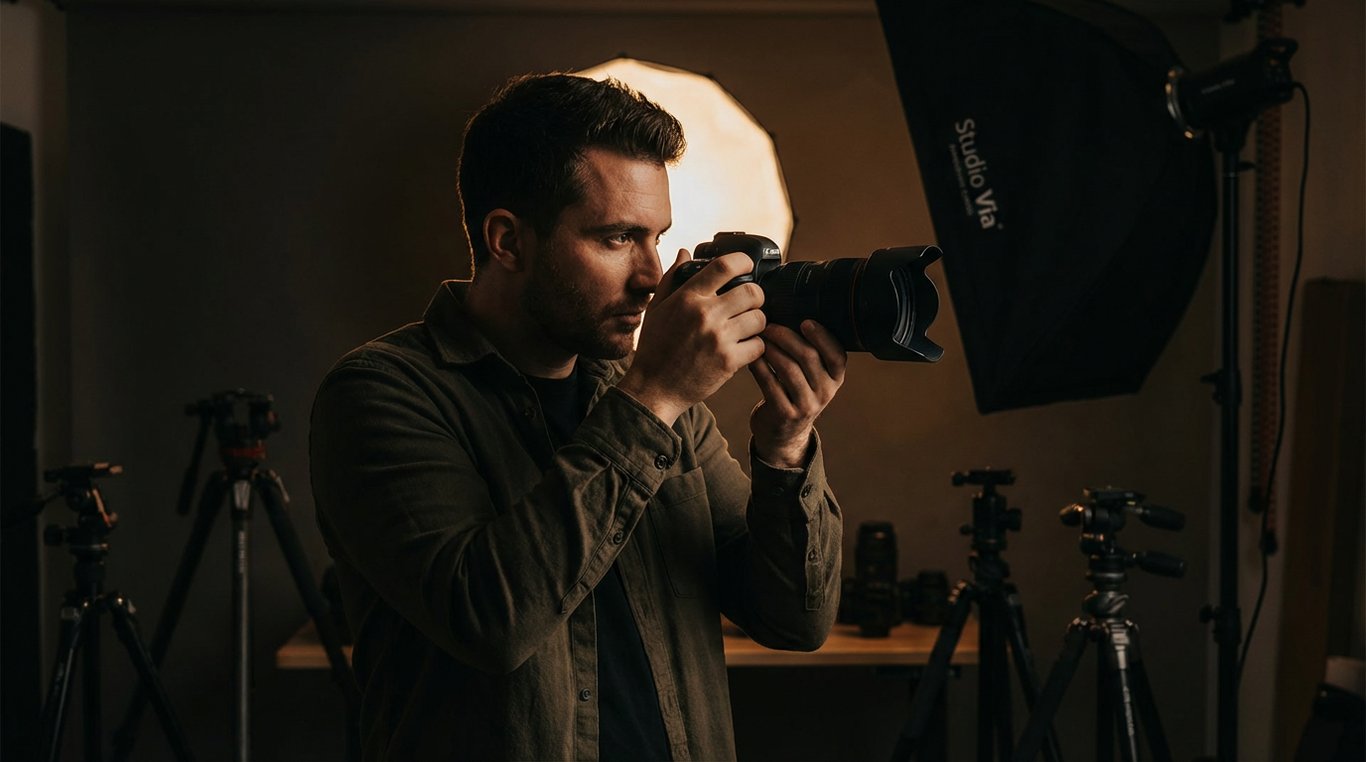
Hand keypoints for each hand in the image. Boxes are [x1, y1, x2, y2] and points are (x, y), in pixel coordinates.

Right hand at [617, 249, 767, 425]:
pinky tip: (742, 348)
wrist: (654, 389)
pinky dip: (755, 347)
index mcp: (687, 297)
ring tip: (744, 329)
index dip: (743, 261)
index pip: (725, 266)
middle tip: (748, 305)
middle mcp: (705, 314)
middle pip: (752, 292)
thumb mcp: (657, 308)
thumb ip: (672, 279)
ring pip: (760, 318)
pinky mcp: (729, 361)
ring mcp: (719, 338)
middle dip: (755, 297)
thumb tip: (685, 253)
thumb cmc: (655, 348)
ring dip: (756, 323)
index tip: (747, 265)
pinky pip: (758, 345)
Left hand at [748, 320, 846, 467]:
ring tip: (760, 337)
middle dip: (787, 337)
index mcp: (835, 379)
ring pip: (789, 370)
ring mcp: (806, 405)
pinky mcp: (785, 414)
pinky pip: (770, 384)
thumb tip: (792, 312)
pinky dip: (760, 367)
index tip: (806, 321)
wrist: (783, 434)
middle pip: (809, 357)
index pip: (837, 355)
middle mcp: (826, 392)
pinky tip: (752, 356)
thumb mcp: (812, 377)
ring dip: (772, 349)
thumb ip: (810, 353)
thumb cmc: (795, 393)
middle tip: (769, 325)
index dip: (823, 337)